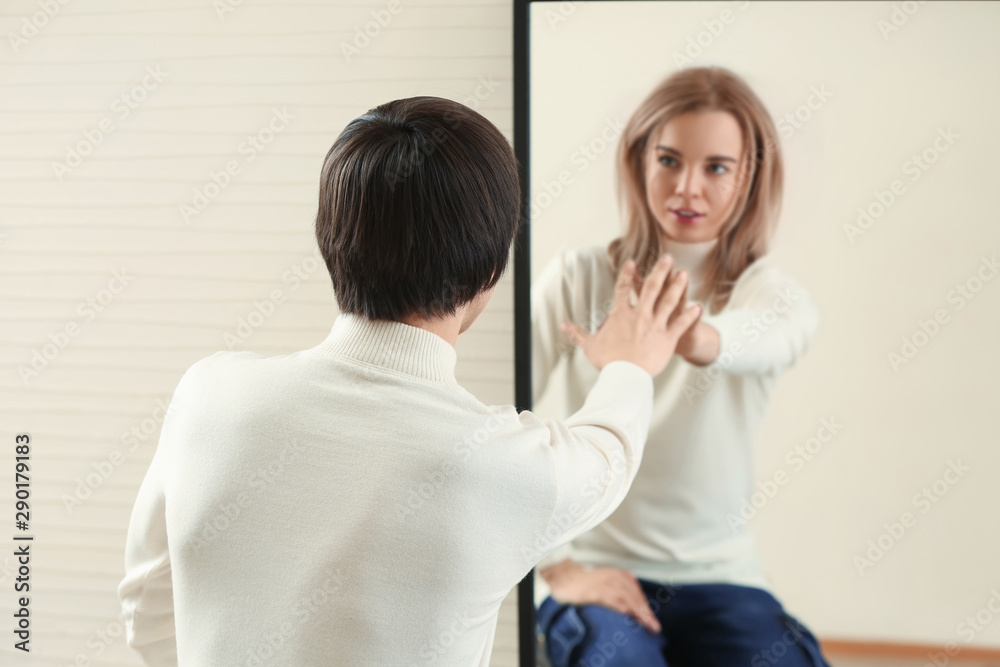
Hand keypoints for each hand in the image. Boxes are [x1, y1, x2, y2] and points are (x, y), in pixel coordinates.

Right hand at [541, 558, 660, 632]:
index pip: (637, 593)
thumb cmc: (588, 584)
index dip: (645, 607)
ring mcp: (603, 583)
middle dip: (644, 611)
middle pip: (634, 595)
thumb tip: (635, 609)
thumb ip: (622, 591)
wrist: (566, 579)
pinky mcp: (593, 590)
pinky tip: (625, 612)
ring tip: (645, 623)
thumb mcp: (609, 583)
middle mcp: (614, 577)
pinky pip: (609, 597)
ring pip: (625, 597)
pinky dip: (618, 605)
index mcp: (620, 576)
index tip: (652, 621)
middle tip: (653, 626)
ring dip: (637, 610)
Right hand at [560, 254, 701, 375]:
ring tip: (685, 273)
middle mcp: (640, 315)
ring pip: (669, 300)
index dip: (627, 274)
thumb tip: (563, 326)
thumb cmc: (607, 361)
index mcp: (621, 314)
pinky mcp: (668, 338)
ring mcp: (655, 325)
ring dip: (678, 286)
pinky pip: (682, 323)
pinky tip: (698, 306)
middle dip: (660, 270)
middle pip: (651, 287)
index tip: (632, 262)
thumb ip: (577, 333)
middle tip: (668, 258)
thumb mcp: (589, 345)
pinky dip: (690, 315)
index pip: (623, 288)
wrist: (625, 376)